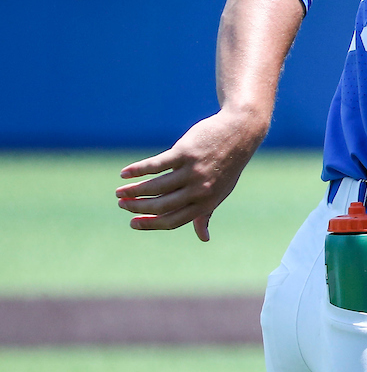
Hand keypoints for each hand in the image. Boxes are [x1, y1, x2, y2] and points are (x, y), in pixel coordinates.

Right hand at [115, 107, 267, 240]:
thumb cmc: (227, 165)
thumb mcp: (221, 191)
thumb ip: (206, 213)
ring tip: (120, 191)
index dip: (150, 224)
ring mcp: (193, 171)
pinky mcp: (186, 152)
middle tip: (122, 204)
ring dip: (133, 190)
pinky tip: (125, 173)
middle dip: (137, 207)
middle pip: (161, 205)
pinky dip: (137, 170)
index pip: (173, 220)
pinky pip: (156, 165)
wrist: (240, 133)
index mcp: (207, 202)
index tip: (133, 223)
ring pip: (156, 186)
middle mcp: (200, 189)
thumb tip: (204, 238)